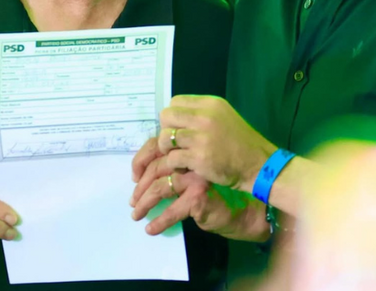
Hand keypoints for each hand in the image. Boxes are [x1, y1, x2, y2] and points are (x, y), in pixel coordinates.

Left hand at [130, 154, 269, 241]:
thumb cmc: (217, 191)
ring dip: (144, 203)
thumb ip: (174, 167)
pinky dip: (160, 221)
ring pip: (160, 187)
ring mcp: (197, 177)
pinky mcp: (199, 196)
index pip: (158, 147)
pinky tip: (151, 229)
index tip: (133, 178)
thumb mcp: (192, 175)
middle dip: (140, 186)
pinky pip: (172, 210)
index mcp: (190, 150)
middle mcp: (193, 159)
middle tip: (133, 202)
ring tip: (136, 215)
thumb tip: (141, 173)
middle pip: (156, 166)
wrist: (243, 209)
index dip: (141, 161)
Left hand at [158, 96, 276, 192]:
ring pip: (165, 138)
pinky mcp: (198, 157)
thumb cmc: (240, 142)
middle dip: (166, 130)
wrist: (257, 164)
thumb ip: (201, 114)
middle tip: (176, 143)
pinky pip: (172, 158)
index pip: (176, 101)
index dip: (173, 116)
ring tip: (180, 156)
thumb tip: (175, 119)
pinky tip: (186, 167)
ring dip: (168, 150)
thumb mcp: (224, 117)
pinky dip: (175, 165)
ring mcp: (201, 137)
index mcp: (212, 104)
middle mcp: (205, 116)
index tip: (180, 128)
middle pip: (166, 116)